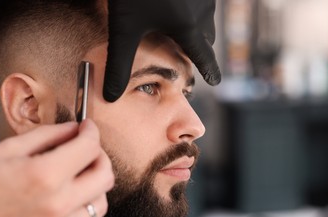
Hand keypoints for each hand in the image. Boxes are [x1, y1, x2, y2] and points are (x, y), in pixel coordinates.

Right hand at [0, 120, 113, 216]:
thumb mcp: (10, 148)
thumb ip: (50, 135)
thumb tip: (75, 129)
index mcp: (45, 175)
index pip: (90, 148)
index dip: (91, 132)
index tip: (87, 129)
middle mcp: (57, 205)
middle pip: (106, 177)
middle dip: (100, 157)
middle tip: (87, 151)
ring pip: (101, 204)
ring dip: (94, 187)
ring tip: (77, 179)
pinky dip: (81, 213)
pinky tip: (66, 204)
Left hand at [104, 0, 220, 101]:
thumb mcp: (124, 29)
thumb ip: (119, 64)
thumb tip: (112, 97)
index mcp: (188, 27)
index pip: (204, 57)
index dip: (209, 71)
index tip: (215, 81)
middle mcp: (202, 10)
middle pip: (206, 38)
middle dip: (200, 50)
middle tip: (191, 57)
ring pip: (205, 18)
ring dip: (197, 29)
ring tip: (183, 32)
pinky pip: (200, 2)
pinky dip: (193, 10)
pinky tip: (179, 6)